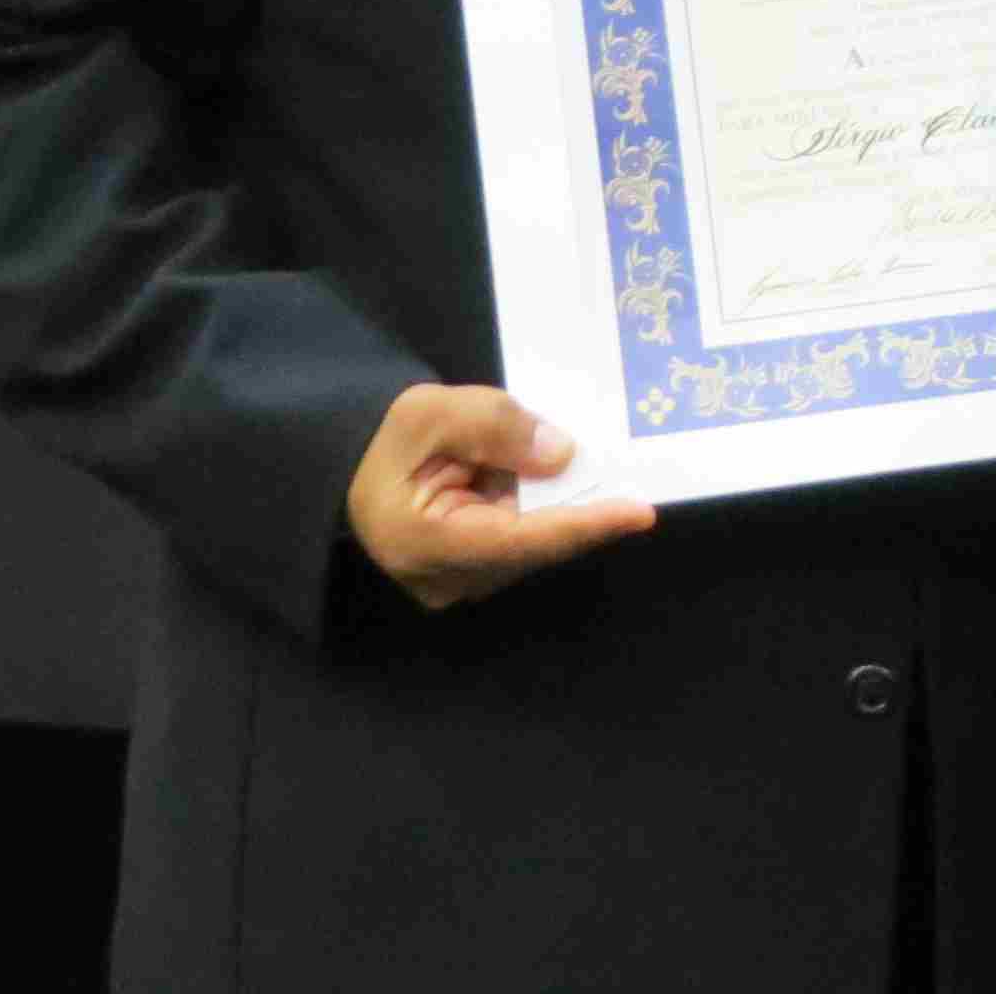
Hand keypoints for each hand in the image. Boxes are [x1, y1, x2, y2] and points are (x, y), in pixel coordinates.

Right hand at [343, 382, 653, 609]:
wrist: (356, 462)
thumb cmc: (387, 437)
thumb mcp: (433, 411)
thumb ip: (496, 428)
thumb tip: (561, 454)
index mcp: (424, 545)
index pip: (520, 540)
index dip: (583, 525)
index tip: (639, 513)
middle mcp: (444, 581)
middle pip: (534, 547)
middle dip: (582, 507)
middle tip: (629, 471)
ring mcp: (459, 584)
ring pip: (534, 547)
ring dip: (563, 506)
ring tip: (593, 466)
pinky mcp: (472, 575)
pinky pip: (524, 544)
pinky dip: (544, 510)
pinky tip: (559, 478)